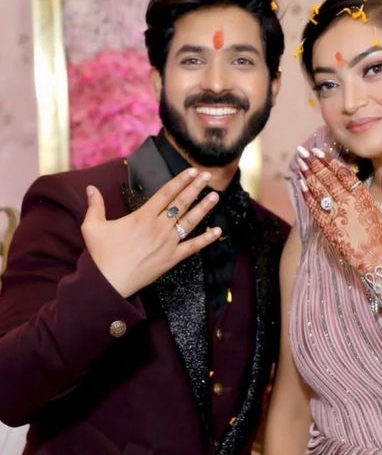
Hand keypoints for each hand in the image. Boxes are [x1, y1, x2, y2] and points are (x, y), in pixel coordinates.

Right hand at [81, 168, 220, 296]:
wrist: (108, 283)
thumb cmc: (101, 255)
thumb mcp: (93, 226)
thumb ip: (95, 205)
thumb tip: (90, 187)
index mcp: (142, 216)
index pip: (166, 193)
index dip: (180, 180)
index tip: (192, 171)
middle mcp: (159, 227)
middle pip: (181, 203)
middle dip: (195, 187)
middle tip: (208, 175)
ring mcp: (168, 243)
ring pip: (190, 222)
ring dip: (204, 208)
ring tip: (215, 196)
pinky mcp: (172, 259)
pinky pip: (193, 247)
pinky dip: (206, 239)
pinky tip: (218, 231)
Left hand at [297, 146, 381, 273]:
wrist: (376, 261)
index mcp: (362, 196)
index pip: (342, 174)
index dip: (329, 161)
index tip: (319, 151)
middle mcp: (347, 203)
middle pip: (327, 178)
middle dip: (314, 163)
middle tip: (303, 152)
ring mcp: (335, 214)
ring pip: (319, 190)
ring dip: (308, 175)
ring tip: (299, 163)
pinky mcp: (327, 227)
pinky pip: (315, 208)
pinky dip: (307, 196)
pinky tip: (300, 185)